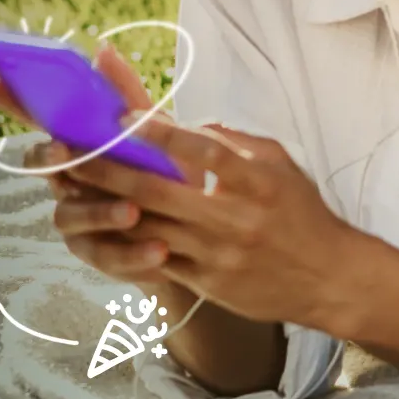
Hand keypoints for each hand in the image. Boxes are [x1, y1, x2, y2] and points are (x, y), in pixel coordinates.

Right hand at [0, 45, 171, 287]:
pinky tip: (158, 250)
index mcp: (77, 143)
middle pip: (41, 166)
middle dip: (47, 158)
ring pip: (69, 214)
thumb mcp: (158, 133)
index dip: (6, 97)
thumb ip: (129, 95)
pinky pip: (104, 256)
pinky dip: (131, 255)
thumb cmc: (168, 174)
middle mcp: (66, 180)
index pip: (35, 117)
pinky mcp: (96, 254)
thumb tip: (102, 49)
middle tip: (62, 152)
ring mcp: (76, 218)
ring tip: (134, 212)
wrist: (200, 235)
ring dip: (101, 212)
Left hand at [45, 117, 371, 329]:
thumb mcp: (278, 163)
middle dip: (107, 170)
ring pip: (147, 228)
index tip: (122, 116)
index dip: (161, 133)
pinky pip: (157, 260)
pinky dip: (124, 242)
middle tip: (69, 151)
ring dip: (103, 207)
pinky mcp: (207, 282)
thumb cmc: (301, 212)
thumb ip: (233, 141)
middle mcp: (234, 217)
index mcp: (256, 180)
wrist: (329, 278)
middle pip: (157, 190)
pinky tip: (95, 227)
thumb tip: (187, 123)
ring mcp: (217, 254)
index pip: (202, 150)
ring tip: (69, 186)